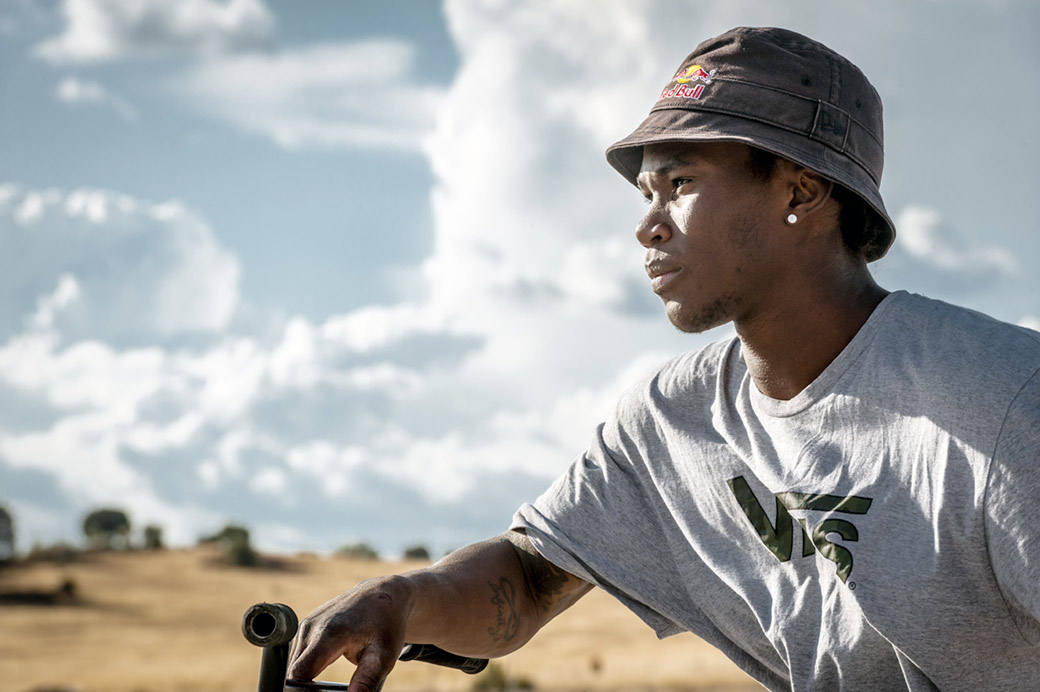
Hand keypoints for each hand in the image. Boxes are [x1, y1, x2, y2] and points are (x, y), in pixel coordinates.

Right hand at [288, 575, 415, 691]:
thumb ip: (366, 681)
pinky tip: (323, 669)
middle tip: (329, 690)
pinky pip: (298, 655)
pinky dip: (307, 667)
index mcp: (329, 634)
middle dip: (306, 689)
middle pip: (294, 672)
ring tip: (327, 684)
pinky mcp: (305, 626)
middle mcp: (312, 627)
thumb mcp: (384, 656)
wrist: (384, 594)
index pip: (299, 674)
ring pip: (294, 665)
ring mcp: (306, 625)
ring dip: (306, 679)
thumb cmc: (386, 625)